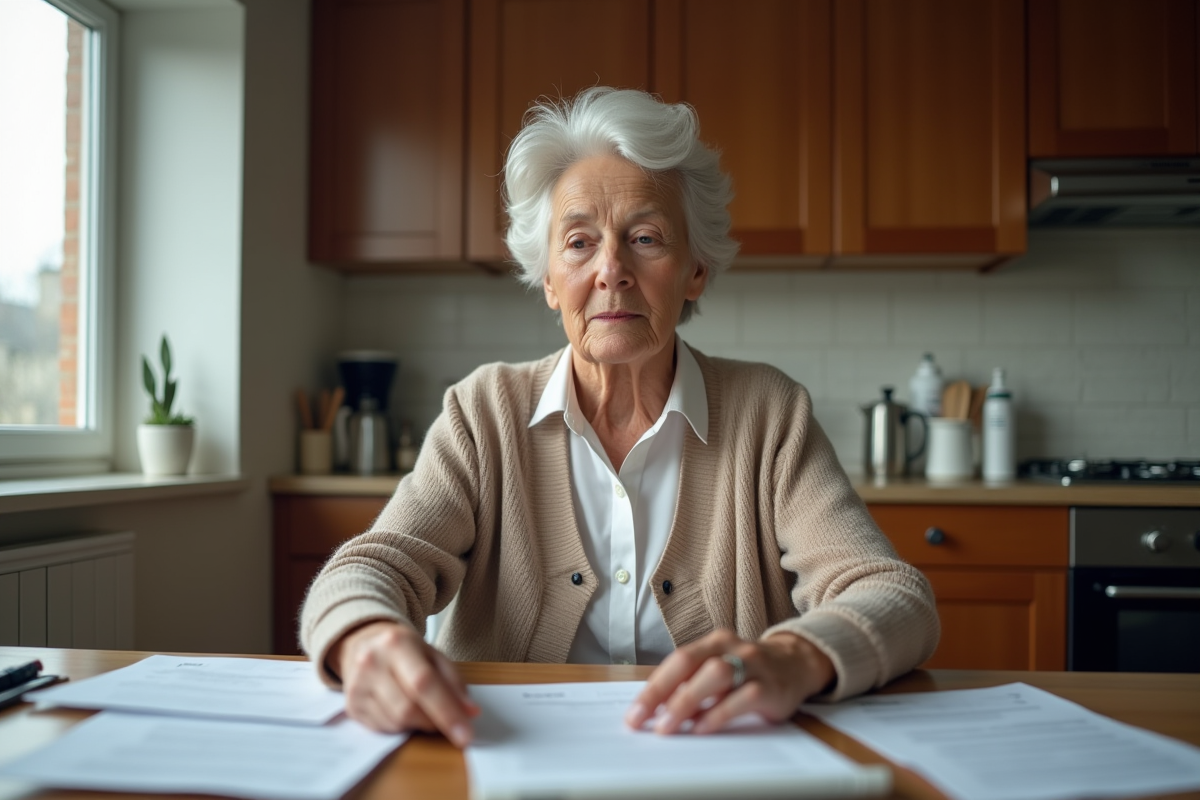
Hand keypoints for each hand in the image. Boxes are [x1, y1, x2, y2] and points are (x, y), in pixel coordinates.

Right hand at [327, 620, 479, 745]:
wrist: (363, 642)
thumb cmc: (403, 649)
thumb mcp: (432, 654)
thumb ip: (453, 682)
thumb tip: (470, 712)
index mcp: (396, 643)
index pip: (424, 683)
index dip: (446, 711)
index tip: (465, 734)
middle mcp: (371, 663)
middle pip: (407, 708)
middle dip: (435, 723)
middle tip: (451, 727)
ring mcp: (357, 685)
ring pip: (395, 722)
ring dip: (418, 725)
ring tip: (423, 710)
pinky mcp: (351, 706)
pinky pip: (383, 728)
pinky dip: (401, 727)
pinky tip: (403, 711)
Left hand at [625, 629, 834, 734]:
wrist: (797, 664)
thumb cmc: (748, 670)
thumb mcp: (719, 668)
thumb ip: (692, 683)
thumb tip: (655, 710)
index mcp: (713, 642)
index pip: (677, 660)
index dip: (653, 687)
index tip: (634, 713)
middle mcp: (731, 648)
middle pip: (690, 662)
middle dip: (662, 692)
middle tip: (644, 721)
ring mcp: (752, 665)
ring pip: (716, 675)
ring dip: (687, 702)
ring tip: (668, 727)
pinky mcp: (770, 687)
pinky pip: (742, 698)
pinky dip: (718, 714)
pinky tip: (702, 729)